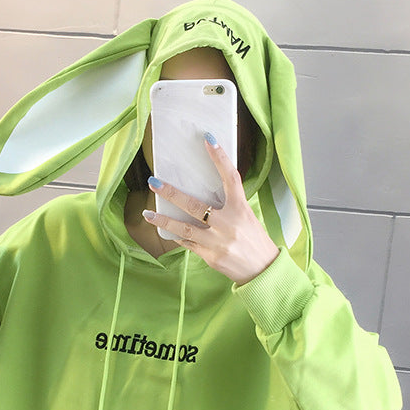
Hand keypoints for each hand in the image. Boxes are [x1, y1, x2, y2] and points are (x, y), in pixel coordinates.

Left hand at [142, 137, 278, 284]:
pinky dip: (177, 236)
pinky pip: (188, 244)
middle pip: (194, 205)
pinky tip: (165, 230)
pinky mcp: (210, 255)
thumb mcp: (247, 217)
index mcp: (240, 208)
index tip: (207, 139)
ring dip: (163, 220)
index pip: (230, 177)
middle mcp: (228, 223)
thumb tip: (205, 194)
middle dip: (171, 193)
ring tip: (147, 213)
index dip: (219, 158)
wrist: (262, 269)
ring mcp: (217, 241)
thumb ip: (228, 206)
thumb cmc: (254, 240)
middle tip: (153, 182)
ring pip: (184, 228)